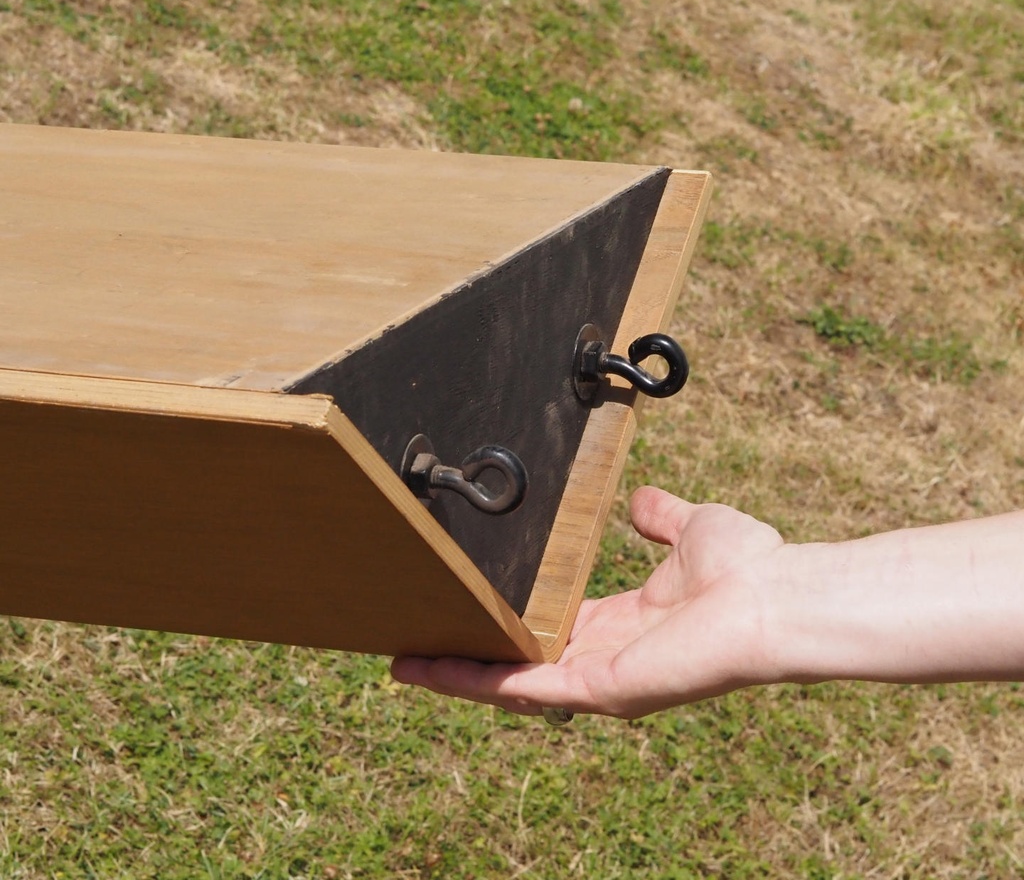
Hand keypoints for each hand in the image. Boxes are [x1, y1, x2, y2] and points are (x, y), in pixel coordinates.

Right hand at [391, 486, 785, 718]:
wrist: (774, 596)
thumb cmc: (746, 566)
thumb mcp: (688, 528)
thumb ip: (659, 517)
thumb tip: (643, 501)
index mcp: (628, 622)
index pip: (557, 627)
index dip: (516, 621)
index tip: (479, 610)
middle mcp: (609, 655)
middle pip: (525, 659)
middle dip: (473, 653)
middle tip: (419, 641)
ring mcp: (600, 677)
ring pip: (512, 679)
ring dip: (457, 672)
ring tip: (405, 662)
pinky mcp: (596, 688)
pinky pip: (522, 687)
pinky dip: (472, 680)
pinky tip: (427, 668)